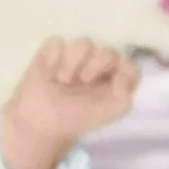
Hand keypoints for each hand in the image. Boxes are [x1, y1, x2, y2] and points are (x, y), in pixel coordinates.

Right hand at [0, 37, 138, 168]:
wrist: (41, 125)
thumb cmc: (76, 119)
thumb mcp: (109, 113)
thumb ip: (125, 95)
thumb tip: (122, 76)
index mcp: (112, 76)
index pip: (127, 63)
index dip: (122, 69)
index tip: (113, 84)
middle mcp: (96, 62)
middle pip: (107, 51)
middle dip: (96, 67)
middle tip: (83, 82)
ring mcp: (73, 55)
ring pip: (83, 43)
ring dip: (73, 64)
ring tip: (63, 81)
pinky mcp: (51, 52)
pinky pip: (56, 43)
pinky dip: (54, 59)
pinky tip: (49, 74)